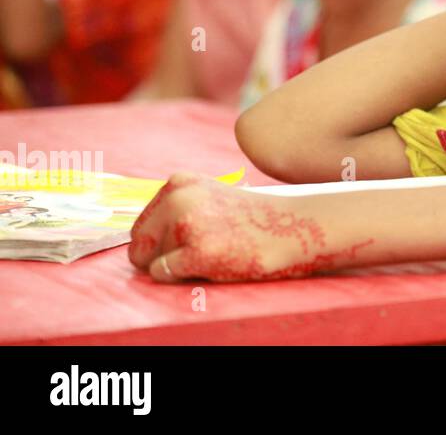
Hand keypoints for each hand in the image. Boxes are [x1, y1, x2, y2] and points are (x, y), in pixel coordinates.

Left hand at [128, 172, 373, 281]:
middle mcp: (179, 199)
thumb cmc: (252, 219)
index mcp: (178, 183)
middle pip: (139, 245)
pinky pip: (164, 275)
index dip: (160, 242)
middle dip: (162, 256)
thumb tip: (135, 246)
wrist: (297, 227)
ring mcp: (189, 225)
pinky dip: (183, 276)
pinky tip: (215, 262)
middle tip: (204, 248)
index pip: (139, 226)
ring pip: (151, 262)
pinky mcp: (200, 252)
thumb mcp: (208, 197)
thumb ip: (174, 209)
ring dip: (178, 265)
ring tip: (216, 250)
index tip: (193, 239)